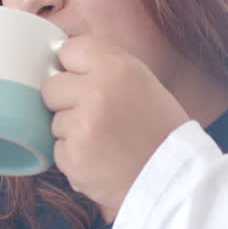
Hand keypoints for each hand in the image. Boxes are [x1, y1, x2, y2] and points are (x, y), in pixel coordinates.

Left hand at [41, 36, 189, 218]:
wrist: (175, 178)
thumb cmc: (161, 129)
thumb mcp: (143, 81)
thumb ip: (105, 67)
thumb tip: (62, 63)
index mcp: (116, 67)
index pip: (69, 50)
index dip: (74, 67)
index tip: (85, 80)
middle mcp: (96, 92)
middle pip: (51, 86)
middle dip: (66, 101)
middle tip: (97, 115)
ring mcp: (82, 127)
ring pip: (54, 121)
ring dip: (72, 131)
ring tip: (106, 141)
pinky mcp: (73, 158)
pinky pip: (58, 150)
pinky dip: (75, 156)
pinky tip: (101, 159)